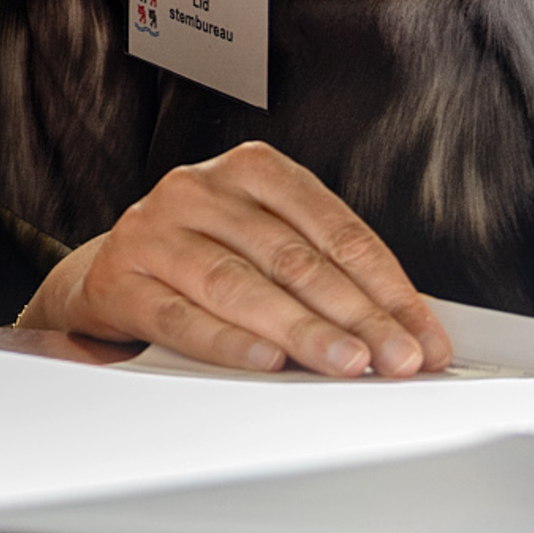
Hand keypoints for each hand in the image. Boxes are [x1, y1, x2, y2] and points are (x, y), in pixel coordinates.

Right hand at [15, 141, 448, 376]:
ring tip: (347, 363)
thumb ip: (328, 273)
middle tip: (396, 358)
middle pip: (294, 259)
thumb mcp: (266, 243)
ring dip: (303, 330)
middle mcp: (201, 190)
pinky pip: (182, 317)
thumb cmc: (205, 258)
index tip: (423, 336)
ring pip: (241, 285)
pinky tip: (267, 360)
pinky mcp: (121, 279)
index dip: (387, 287)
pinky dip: (228, 341)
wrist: (110, 273)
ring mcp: (156, 232)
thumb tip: (407, 329)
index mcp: (252, 169)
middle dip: (357, 315)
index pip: (335, 230)